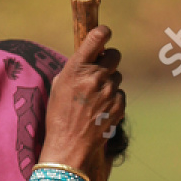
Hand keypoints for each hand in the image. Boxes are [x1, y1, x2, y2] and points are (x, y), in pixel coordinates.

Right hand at [38, 25, 124, 177]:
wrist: (69, 147)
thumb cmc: (59, 116)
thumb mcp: (59, 85)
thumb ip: (76, 67)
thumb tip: (90, 57)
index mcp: (78, 67)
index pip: (97, 36)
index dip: (103, 33)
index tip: (104, 35)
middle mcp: (95, 76)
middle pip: (114, 55)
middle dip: (109, 60)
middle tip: (100, 70)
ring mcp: (109, 92)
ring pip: (117, 77)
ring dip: (110, 83)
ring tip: (96, 98)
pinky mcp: (118, 106)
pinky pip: (120, 94)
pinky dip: (113, 100)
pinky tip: (101, 110)